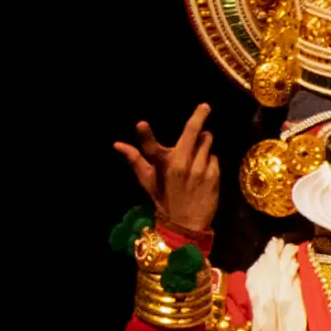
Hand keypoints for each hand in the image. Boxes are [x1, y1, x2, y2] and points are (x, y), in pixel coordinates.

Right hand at [116, 103, 222, 243]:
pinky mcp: (214, 176)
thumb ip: (135, 160)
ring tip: (198, 151)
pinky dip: (209, 160)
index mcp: (162, 167)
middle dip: (199, 115)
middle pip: (192, 133)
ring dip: (203, 142)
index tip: (141, 124)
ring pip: (206, 142)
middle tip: (205, 106)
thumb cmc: (164, 199)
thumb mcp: (147, 181)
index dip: (145, 136)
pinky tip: (203, 169)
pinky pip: (214, 157)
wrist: (186, 224)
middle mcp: (181, 166)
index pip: (150, 148)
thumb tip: (117, 144)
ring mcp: (199, 170)